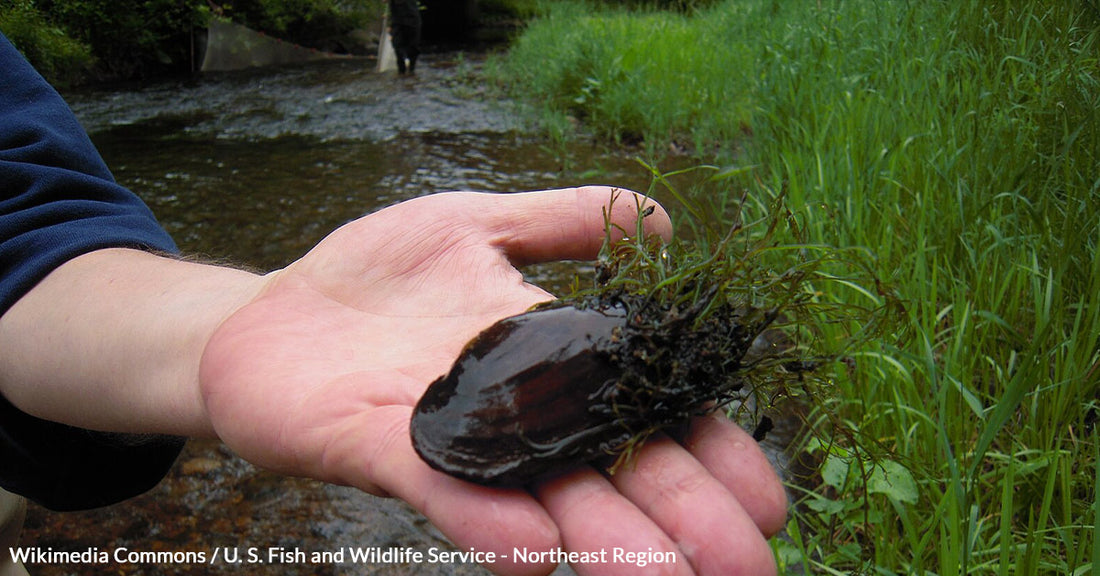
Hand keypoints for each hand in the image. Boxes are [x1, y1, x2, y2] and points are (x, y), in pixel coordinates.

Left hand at [199, 187, 785, 575]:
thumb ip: (562, 220)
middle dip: (683, 522)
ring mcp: (452, 438)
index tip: (769, 502)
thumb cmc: (375, 276)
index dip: (712, 457)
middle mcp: (515, 416)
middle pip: (613, 473)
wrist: (267, 316)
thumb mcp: (477, 223)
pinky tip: (531, 550)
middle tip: (745, 572)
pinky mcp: (380, 448)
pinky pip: (441, 487)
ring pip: (543, 496)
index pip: (649, 415)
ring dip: (605, 541)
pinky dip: (487, 517)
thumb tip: (667, 223)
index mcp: (550, 361)